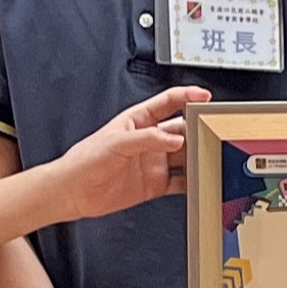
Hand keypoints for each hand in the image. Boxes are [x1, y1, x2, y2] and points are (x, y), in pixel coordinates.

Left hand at [45, 84, 202, 220]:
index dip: (188, 96)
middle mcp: (149, 140)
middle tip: (212, 134)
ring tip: (211, 159)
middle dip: (198, 130)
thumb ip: (148, 139)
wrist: (73, 191)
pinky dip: (192, 182)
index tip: (205, 97)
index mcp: (139, 120)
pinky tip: (200, 182)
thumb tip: (174, 140)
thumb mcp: (117, 142)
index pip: (168, 102)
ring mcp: (153, 162)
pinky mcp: (154, 184)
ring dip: (198, 157)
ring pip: (184, 156)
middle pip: (182, 130)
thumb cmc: (85, 160)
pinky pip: (180, 181)